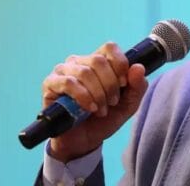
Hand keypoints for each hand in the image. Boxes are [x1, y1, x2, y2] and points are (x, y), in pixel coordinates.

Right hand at [41, 42, 148, 162]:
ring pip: (84, 72)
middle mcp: (80, 62)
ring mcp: (63, 71)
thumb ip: (138, 86)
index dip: (120, 64)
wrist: (84, 141)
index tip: (124, 84)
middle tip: (112, 102)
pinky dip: (83, 96)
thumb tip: (138, 67)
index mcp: (99, 61)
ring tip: (101, 110)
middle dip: (110, 84)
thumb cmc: (105, 119)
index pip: (109, 48)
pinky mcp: (50, 84)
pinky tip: (89, 108)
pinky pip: (68, 82)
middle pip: (98, 60)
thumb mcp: (128, 105)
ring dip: (98, 93)